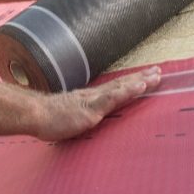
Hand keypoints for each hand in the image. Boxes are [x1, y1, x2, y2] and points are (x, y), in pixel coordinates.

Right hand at [32, 67, 161, 141]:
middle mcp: (93, 95)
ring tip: (156, 76)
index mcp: (88, 98)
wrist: (34, 115)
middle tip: (159, 71)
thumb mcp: (66, 118)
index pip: (113, 89)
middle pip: (121, 84)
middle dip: (141, 77)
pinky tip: (140, 86)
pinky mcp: (92, 109)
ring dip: (140, 81)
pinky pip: (114, 98)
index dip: (129, 83)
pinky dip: (129, 91)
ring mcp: (93, 101)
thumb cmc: (46, 118)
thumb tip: (81, 121)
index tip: (144, 76)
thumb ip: (77, 118)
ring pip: (121, 88)